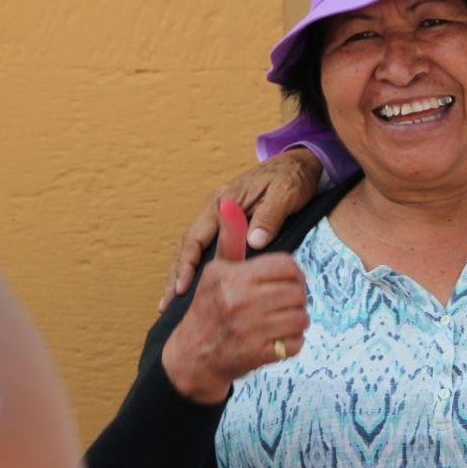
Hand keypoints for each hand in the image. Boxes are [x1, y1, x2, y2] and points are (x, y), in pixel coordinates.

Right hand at [161, 148, 321, 310]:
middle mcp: (215, 208)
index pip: (197, 236)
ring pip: (193, 248)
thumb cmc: (291, 178)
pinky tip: (194, 285)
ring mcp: (219, 216)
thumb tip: (254, 244)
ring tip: (172, 302)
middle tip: (167, 303)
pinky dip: (197, 266)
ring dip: (182, 272)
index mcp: (224, 200)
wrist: (299, 164)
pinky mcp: (227, 223)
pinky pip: (206, 247)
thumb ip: (269, 217)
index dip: (187, 263)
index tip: (182, 287)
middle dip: (176, 274)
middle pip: (188, 245)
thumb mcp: (284, 194)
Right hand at [161, 200, 307, 403]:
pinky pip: (295, 344)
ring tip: (286, 318)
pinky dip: (293, 342)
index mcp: (233, 277)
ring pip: (300, 317)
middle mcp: (239, 301)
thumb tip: (227, 203)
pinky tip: (280, 338)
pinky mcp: (256, 354)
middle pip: (297, 292)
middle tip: (290, 301)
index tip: (290, 280)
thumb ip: (230, 237)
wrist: (191, 357)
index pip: (286, 266)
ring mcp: (248, 330)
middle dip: (297, 297)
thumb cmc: (209, 308)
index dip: (294, 273)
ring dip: (297, 320)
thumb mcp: (217, 270)